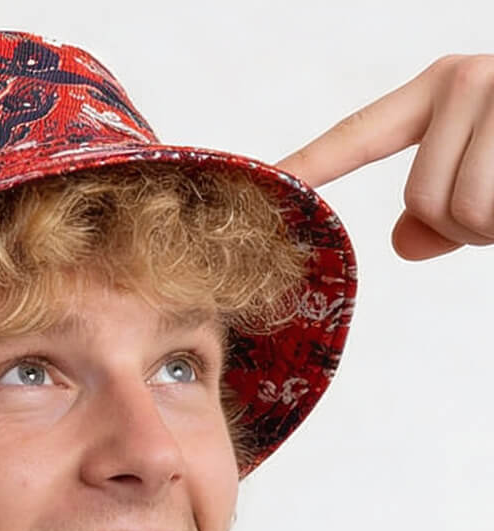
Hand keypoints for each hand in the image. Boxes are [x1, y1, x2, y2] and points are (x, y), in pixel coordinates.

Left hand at [277, 55, 493, 259]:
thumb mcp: (485, 167)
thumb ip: (436, 208)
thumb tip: (401, 245)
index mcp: (437, 90)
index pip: (356, 137)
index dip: (306, 166)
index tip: (262, 182)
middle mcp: (462, 82)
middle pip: (421, 200)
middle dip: (461, 224)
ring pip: (462, 212)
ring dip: (491, 227)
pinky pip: (492, 213)